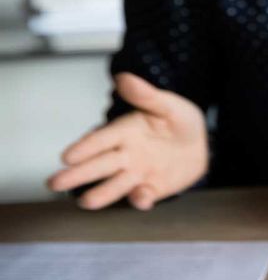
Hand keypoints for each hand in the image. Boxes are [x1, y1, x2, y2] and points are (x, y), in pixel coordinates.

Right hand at [46, 72, 207, 210]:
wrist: (200, 143)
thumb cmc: (178, 120)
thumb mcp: (167, 104)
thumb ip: (146, 95)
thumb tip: (123, 77)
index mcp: (125, 131)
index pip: (101, 140)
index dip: (85, 147)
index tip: (67, 156)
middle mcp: (125, 155)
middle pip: (99, 165)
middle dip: (78, 174)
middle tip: (55, 183)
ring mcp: (137, 173)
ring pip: (115, 185)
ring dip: (102, 193)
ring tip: (86, 202)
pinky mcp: (151, 189)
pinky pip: (144, 196)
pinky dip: (141, 199)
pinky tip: (141, 199)